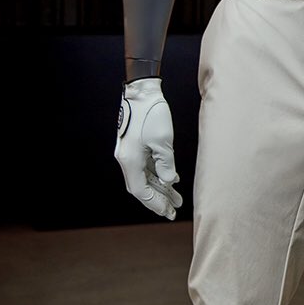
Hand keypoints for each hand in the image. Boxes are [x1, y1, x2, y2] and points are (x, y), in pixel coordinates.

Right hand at [115, 78, 182, 219]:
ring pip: (145, 177)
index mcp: (130, 161)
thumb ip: (166, 164)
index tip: (167, 212)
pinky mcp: (136, 147)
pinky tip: (172, 181)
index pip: (141, 190)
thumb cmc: (152, 114)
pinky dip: (159, 175)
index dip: (154, 203)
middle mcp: (127, 160)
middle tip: (173, 211)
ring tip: (177, 199)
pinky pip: (147, 167)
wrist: (141, 92)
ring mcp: (130, 154)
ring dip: (160, 188)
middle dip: (158, 200)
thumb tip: (169, 181)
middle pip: (142, 187)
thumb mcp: (163, 141)